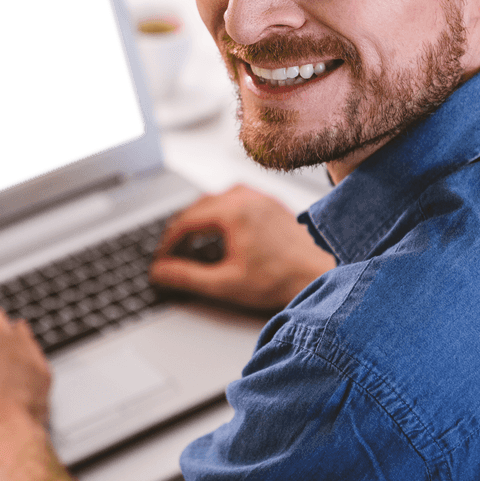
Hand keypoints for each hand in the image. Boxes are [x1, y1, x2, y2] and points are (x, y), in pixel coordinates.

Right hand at [149, 184, 335, 310]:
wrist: (319, 274)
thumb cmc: (280, 280)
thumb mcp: (225, 284)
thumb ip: (187, 277)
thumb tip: (160, 272)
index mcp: (231, 212)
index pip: (185, 221)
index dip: (167, 242)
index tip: (161, 258)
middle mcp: (245, 197)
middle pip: (197, 207)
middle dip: (181, 229)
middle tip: (171, 251)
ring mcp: (259, 197)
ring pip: (216, 199)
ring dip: (199, 218)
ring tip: (191, 240)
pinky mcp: (270, 202)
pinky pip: (235, 198)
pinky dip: (219, 212)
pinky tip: (220, 230)